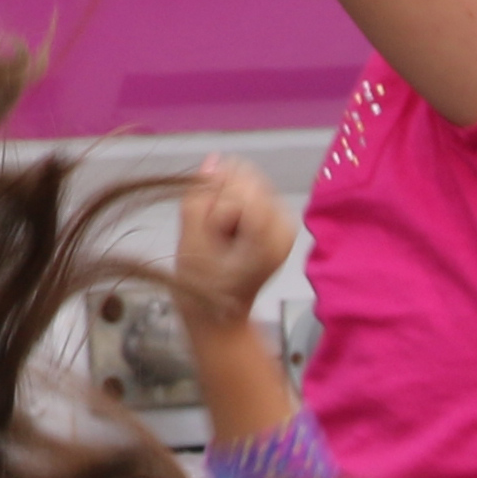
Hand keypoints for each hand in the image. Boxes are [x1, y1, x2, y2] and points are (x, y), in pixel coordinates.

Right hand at [168, 159, 296, 325]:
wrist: (218, 317)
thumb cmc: (203, 288)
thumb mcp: (191, 243)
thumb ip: (199, 198)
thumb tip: (212, 160)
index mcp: (269, 237)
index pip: (238, 191)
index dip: (214, 208)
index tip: (211, 238)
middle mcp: (285, 226)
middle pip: (246, 182)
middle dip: (221, 202)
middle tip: (215, 240)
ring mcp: (285, 223)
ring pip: (246, 185)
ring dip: (225, 204)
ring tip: (221, 238)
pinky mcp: (277, 221)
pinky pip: (249, 194)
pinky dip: (232, 208)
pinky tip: (227, 234)